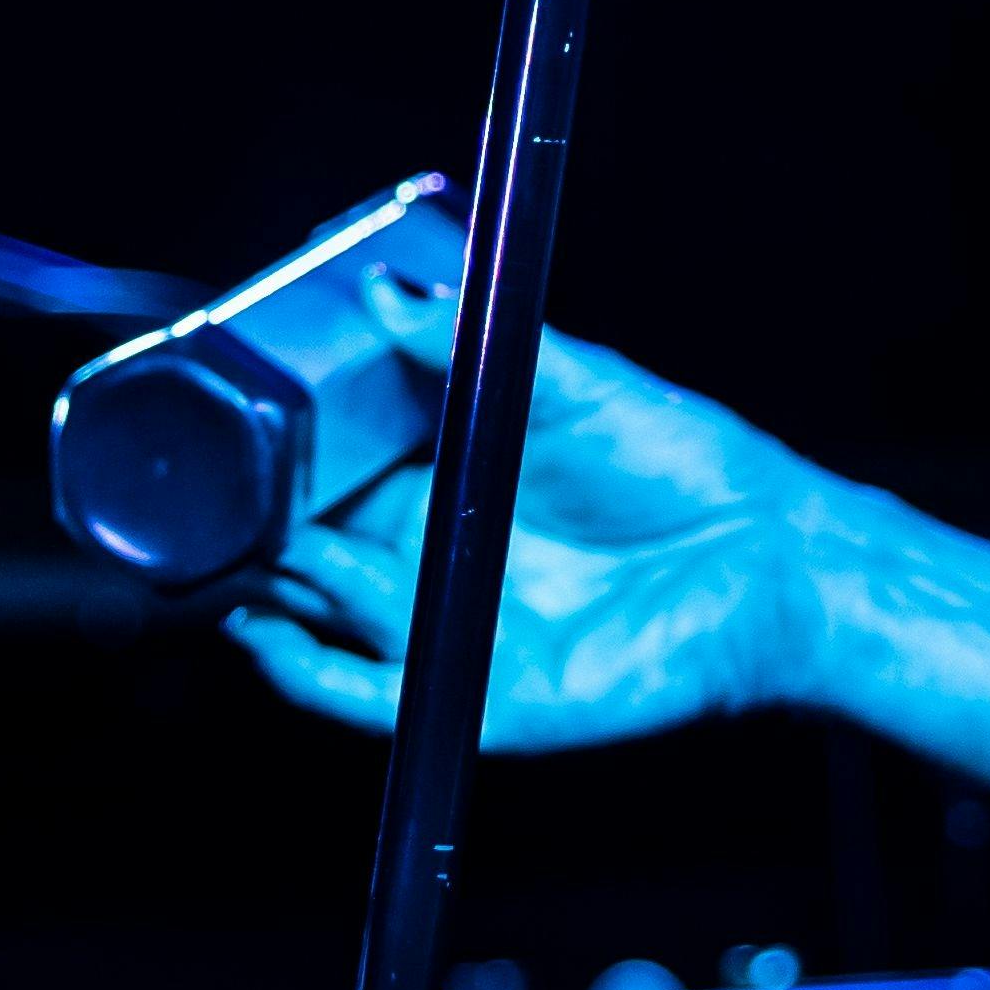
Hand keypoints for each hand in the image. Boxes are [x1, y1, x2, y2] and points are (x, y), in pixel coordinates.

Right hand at [226, 267, 847, 754]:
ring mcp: (455, 632)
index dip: (281, 460)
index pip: (337, 474)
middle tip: (217, 500)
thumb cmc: (688, 468)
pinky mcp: (479, 696)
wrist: (771, 558)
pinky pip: (371, 699)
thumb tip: (382, 290)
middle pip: (312, 552)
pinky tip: (268, 635)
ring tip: (260, 552)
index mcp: (453, 483)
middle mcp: (442, 561)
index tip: (231, 425)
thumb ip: (467, 341)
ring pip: (325, 624)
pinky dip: (305, 674)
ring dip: (276, 591)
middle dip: (257, 532)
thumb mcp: (570, 382)